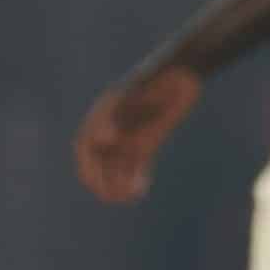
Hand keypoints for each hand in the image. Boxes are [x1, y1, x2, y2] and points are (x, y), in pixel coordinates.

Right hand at [73, 65, 202, 202]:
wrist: (183, 72)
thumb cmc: (159, 77)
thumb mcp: (141, 92)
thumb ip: (121, 113)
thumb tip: (104, 139)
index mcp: (103, 115)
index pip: (86, 148)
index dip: (89, 166)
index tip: (98, 181)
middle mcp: (114, 127)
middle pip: (99, 162)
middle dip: (102, 181)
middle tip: (112, 196)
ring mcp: (130, 135)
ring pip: (117, 167)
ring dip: (118, 184)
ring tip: (129, 197)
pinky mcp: (147, 142)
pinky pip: (135, 165)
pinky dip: (135, 179)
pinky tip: (140, 190)